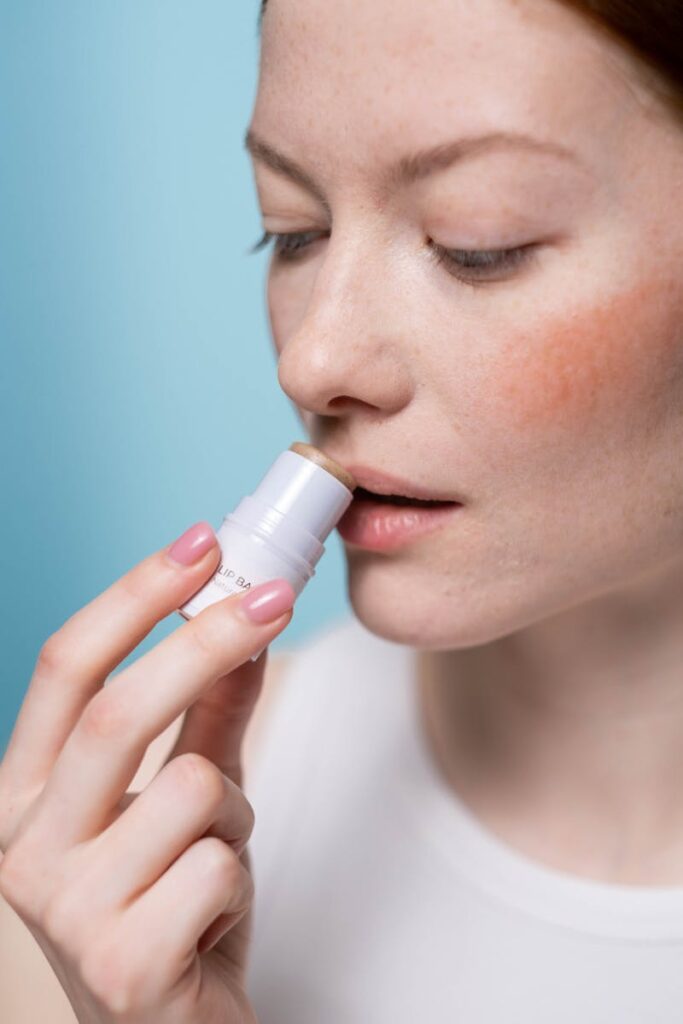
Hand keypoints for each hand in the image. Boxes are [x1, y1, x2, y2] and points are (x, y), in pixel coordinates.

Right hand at [0, 522, 294, 1021]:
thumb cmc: (171, 905)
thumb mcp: (188, 795)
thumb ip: (206, 713)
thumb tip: (240, 625)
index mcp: (23, 793)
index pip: (64, 667)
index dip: (134, 594)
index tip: (201, 542)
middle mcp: (22, 847)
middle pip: (119, 709)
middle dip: (207, 640)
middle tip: (275, 597)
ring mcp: (63, 911)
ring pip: (194, 790)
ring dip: (237, 813)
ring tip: (216, 857)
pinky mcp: (121, 965)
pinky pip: (220, 866)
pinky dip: (240, 878)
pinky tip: (212, 920)